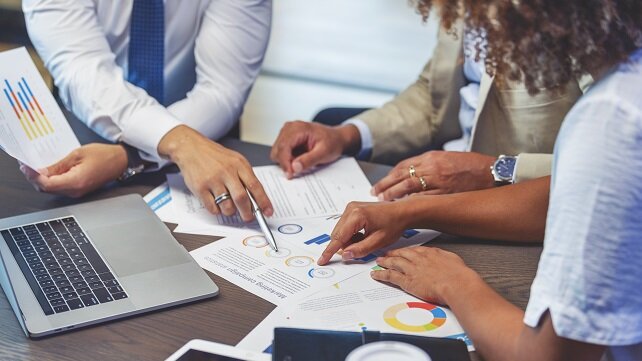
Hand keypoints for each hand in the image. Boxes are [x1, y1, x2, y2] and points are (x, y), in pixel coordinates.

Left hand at [19, 143, 127, 197]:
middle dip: (34, 177)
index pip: (46, 184)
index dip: (33, 176)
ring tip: (35, 166)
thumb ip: (58, 164)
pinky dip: (51, 180)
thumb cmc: (104, 156)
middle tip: (26, 164)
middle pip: (46, 189)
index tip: (26, 166)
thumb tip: (41, 171)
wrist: (120, 161)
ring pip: (52, 189)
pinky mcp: (78, 189)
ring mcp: (77, 192)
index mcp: (76, 182)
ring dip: (41, 179)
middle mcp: (75, 191)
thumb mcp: (77, 154)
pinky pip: (59, 187)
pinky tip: (48, 170)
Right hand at [158, 125, 272, 221]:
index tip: (268, 211)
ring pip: (227, 206)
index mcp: (239, 164)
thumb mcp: (235, 160)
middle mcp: (226, 172)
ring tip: (230, 207)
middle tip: (248, 218)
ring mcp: (212, 180)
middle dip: (247, 213)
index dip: (263, 201)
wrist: (191, 147)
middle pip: (241, 199)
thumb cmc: (215, 156)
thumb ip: (245, 177)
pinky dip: (217, 210)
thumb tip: (256, 199)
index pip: (255, 186)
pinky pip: (212, 207)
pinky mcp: (200, 188)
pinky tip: (216, 203)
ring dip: (231, 212)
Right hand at [270, 121, 360, 178]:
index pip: (283, 147)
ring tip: (302, 160)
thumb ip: (309, 160)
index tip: (290, 175)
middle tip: (300, 168)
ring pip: (277, 152)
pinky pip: (281, 152)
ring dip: (287, 161)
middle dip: (286, 162)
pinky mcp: (286, 138)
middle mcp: (289, 128)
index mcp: (298, 128)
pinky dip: (288, 159)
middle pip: (277, 150)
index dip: (285, 163)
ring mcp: (286, 132)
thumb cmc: (332, 142)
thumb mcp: (324, 153)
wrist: (336, 138)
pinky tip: (299, 158)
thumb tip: (295, 167)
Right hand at [318, 201, 408, 264]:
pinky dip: (351, 234)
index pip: (338, 238)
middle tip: (361, 249)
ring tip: (366, 239)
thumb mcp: (378, 241)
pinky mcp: (352, 208)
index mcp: (356, 216)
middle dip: (345, 245)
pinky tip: (364, 234)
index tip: (322, 261)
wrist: (402, 211)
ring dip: (349, 240)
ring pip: (340, 231)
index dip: (329, 251)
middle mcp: (350, 209)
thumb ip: (360, 249)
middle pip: (337, 234)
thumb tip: (345, 255)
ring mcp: (350, 207)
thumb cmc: (393, 224)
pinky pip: (345, 226)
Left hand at [371, 247, 477, 304]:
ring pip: (394, 263)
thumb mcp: (453, 260)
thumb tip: (445, 260)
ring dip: (385, 262)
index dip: (406, 251)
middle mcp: (418, 259)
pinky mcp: (407, 281)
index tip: (403, 251)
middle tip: (386, 254)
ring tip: (378, 262)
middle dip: (393, 254)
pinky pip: (390, 276)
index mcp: (430, 253)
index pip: (414, 250)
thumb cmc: (459, 275)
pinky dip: (381, 275)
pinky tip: (376, 274)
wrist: (457, 283)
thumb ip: (445, 259)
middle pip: (402, 254)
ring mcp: (411, 269)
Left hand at [372, 151, 495, 199]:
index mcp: (431, 157)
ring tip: (383, 200)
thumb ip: (428, 165)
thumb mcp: (446, 158)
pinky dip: (410, 202)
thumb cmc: (470, 165)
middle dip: (385, 185)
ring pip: (408, 186)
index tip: (380, 183)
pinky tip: (401, 206)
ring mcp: (438, 180)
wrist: (490, 172)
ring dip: (393, 194)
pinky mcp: (445, 192)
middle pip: (401, 176)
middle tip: (375, 192)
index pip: (403, 166)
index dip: (389, 176)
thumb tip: (411, 173)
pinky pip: (423, 198)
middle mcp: (431, 167)